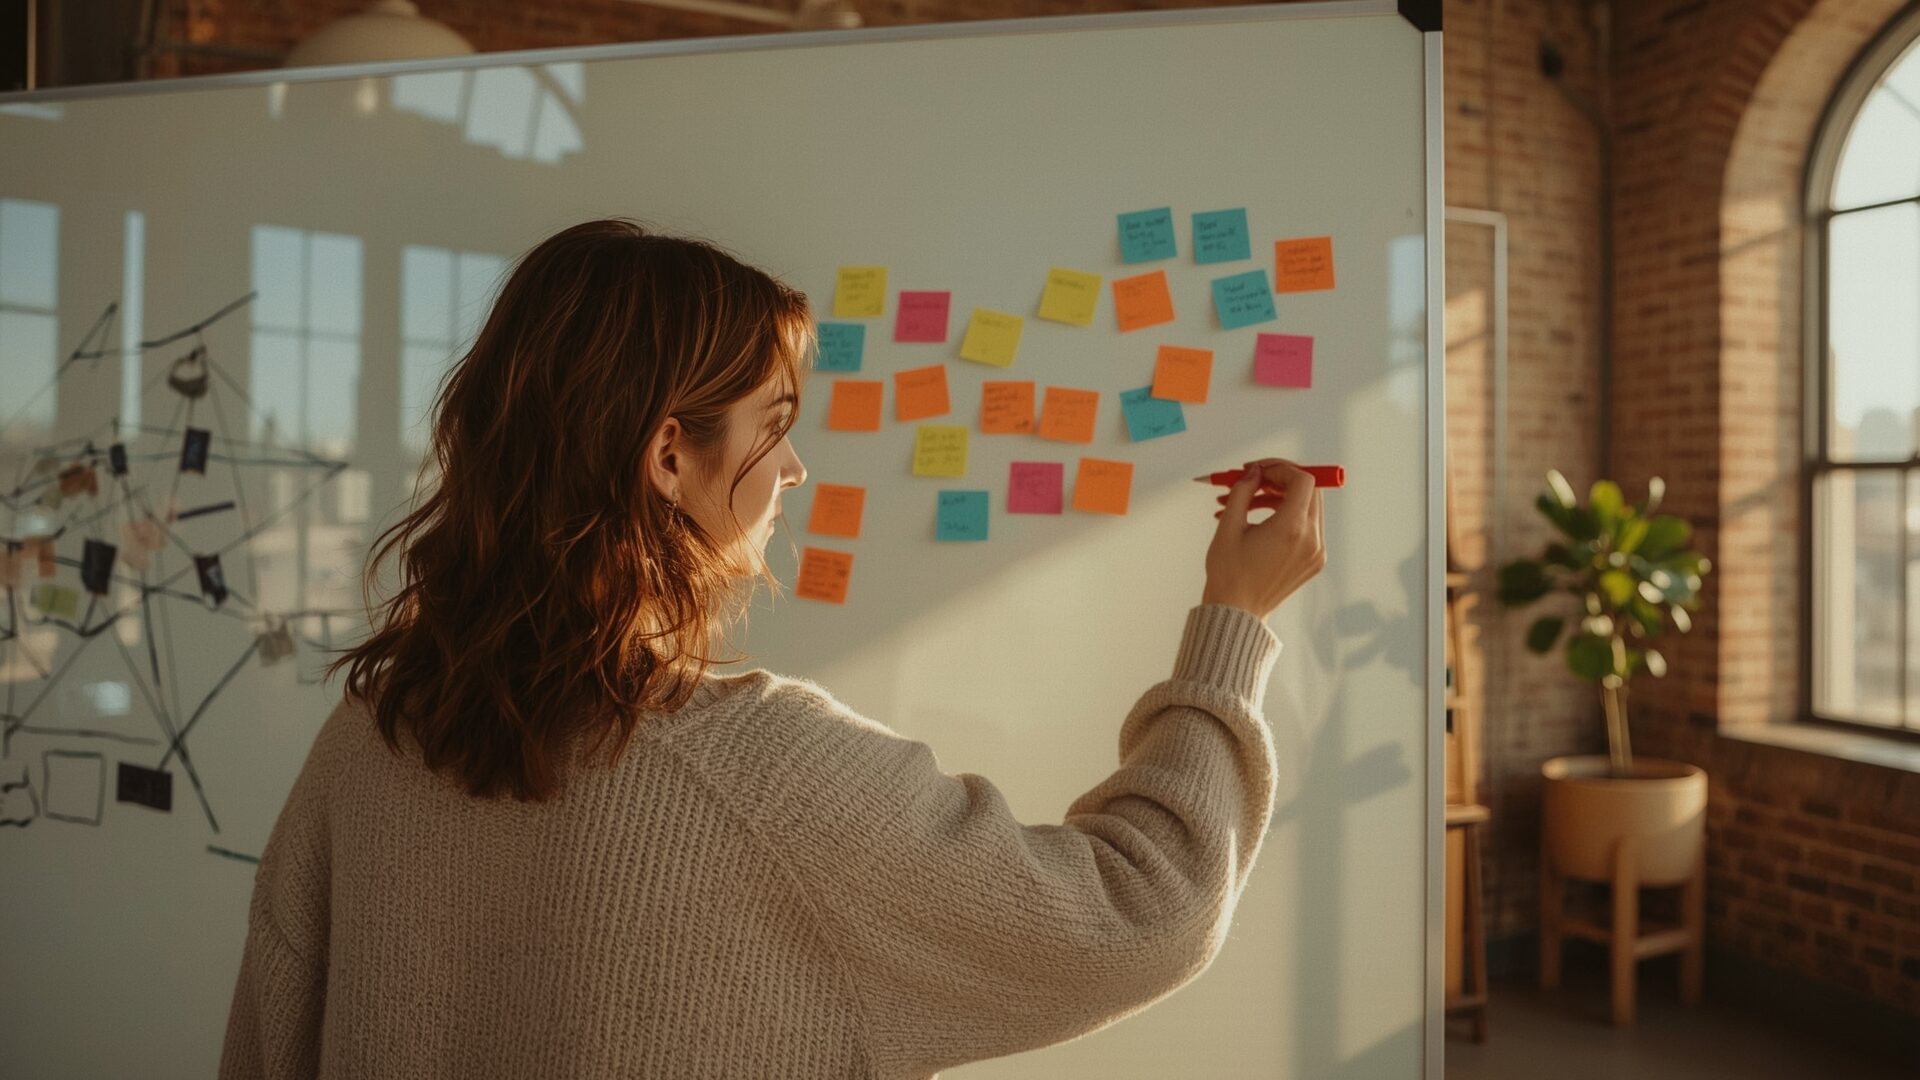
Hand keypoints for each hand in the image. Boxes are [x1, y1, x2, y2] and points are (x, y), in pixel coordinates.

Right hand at [1200, 457, 1325, 619]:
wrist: (1237, 612)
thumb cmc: (1229, 574)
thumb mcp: (1228, 526)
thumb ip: (1242, 491)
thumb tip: (1254, 472)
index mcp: (1291, 529)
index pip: (1302, 480)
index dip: (1281, 468)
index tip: (1259, 470)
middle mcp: (1311, 540)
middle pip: (1309, 491)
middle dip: (1281, 480)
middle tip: (1255, 481)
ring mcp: (1316, 553)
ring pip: (1307, 508)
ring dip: (1281, 498)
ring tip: (1247, 503)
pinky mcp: (1314, 562)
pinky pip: (1306, 527)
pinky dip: (1286, 517)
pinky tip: (1258, 520)